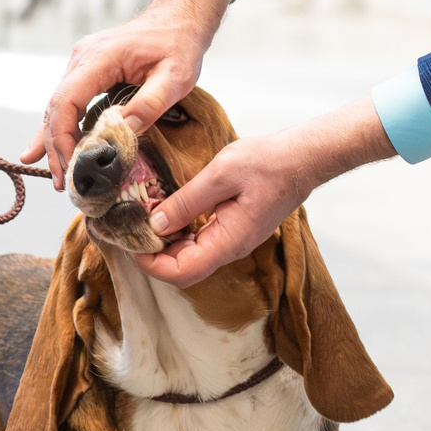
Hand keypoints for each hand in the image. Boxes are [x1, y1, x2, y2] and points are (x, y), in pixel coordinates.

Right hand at [24, 0, 233, 186]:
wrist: (177, 19)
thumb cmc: (179, 44)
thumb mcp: (176, 76)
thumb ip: (150, 104)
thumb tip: (122, 133)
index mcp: (100, 58)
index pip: (67, 101)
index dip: (63, 137)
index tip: (71, 167)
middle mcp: (82, 58)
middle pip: (56, 108)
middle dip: (57, 148)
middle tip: (65, 183)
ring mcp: (81, 63)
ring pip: (57, 107)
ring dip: (56, 142)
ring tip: (59, 176)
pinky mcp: (86, 71)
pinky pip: (68, 103)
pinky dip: (61, 128)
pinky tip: (43, 150)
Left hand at [133, 98, 395, 286]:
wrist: (302, 157)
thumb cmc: (268, 162)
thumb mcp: (220, 174)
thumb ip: (186, 201)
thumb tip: (154, 224)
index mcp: (228, 241)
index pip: (181, 273)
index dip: (150, 264)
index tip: (128, 243)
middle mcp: (230, 248)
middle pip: (182, 270)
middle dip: (151, 257)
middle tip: (127, 230)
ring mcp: (232, 240)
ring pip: (189, 257)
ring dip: (163, 244)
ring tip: (139, 219)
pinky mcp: (233, 228)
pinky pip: (199, 241)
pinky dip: (178, 232)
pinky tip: (164, 211)